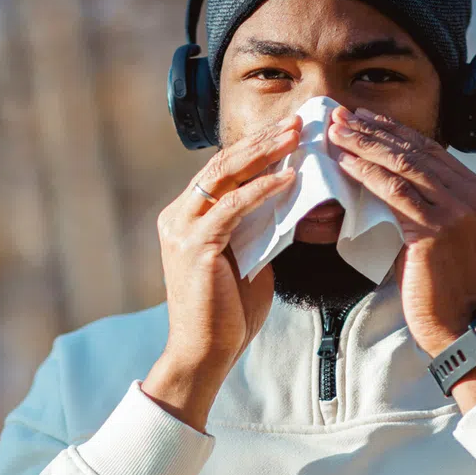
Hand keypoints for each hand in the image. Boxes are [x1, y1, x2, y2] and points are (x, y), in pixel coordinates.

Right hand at [142, 118, 300, 430]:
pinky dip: (261, 190)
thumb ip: (257, 227)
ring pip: (224, 176)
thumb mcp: (247, 257)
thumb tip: (289, 199)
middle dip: (263, 141)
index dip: (256, 149)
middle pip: (222, 164)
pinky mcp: (195, 245)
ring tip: (296, 138)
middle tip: (298, 122)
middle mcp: (177, 216)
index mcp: (186, 216)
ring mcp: (182, 229)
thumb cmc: (228, 312)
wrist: (205, 352)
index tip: (290, 132)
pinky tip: (288, 179)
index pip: (222, 170)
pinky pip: (232, 207)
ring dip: (264, 154)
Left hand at [328, 105, 475, 407]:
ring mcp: (458, 211)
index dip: (392, 131)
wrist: (459, 326)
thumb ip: (418, 206)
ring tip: (336, 132)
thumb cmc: (440, 287)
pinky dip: (366, 174)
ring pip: (403, 165)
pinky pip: (395, 192)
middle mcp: (472, 195)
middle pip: (415, 150)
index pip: (429, 150)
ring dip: (364, 145)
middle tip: (341, 117)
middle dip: (373, 131)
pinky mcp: (437, 230)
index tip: (362, 119)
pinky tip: (344, 163)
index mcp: (475, 192)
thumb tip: (378, 182)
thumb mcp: (434, 236)